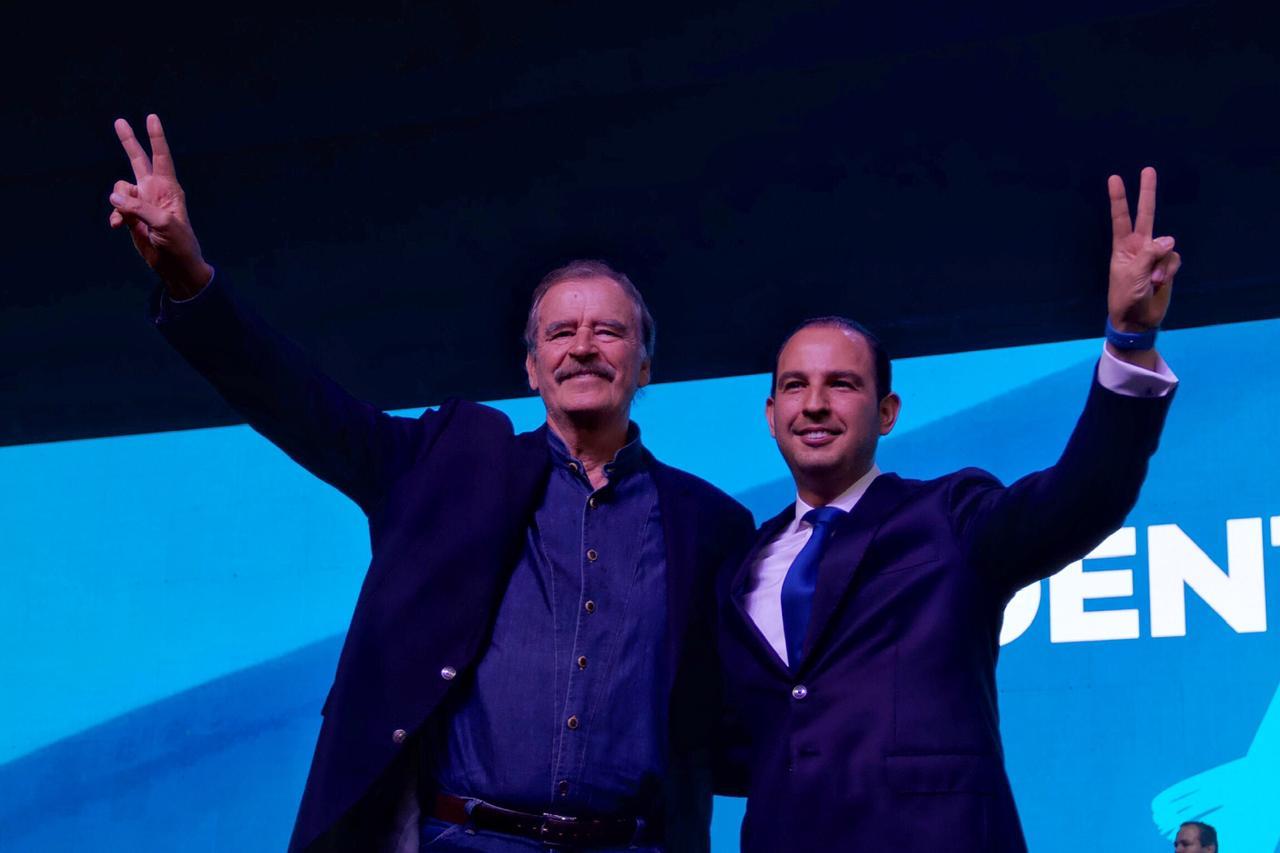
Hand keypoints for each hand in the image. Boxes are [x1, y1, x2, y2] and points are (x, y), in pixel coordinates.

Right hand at [108, 114, 212, 297]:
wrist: (175, 265)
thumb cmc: (179, 243)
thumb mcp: (162, 224)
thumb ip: (138, 208)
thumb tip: (114, 196)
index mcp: (168, 189)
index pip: (161, 157)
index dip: (156, 138)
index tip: (152, 118)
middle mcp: (154, 191)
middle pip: (138, 160)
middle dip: (129, 141)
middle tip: (119, 121)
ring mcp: (142, 202)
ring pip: (120, 188)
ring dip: (119, 201)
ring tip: (127, 218)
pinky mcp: (131, 215)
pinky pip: (116, 207)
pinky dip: (114, 215)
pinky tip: (118, 226)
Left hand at [1107, 166, 1179, 332]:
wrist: (1138, 320)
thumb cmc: (1126, 297)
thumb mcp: (1133, 275)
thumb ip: (1150, 254)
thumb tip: (1169, 239)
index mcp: (1123, 247)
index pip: (1121, 218)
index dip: (1119, 199)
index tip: (1114, 179)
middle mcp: (1139, 246)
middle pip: (1146, 215)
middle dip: (1147, 193)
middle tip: (1148, 169)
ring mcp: (1155, 255)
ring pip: (1167, 246)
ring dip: (1161, 266)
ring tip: (1151, 282)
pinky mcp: (1167, 265)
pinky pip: (1174, 260)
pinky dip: (1169, 271)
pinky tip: (1159, 283)